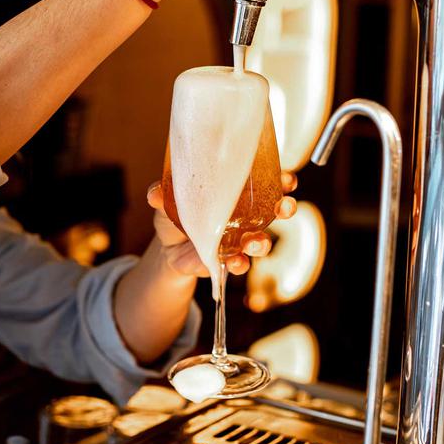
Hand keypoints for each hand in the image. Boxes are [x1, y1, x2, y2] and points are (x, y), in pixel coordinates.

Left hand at [147, 172, 297, 276]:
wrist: (167, 249)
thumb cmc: (176, 215)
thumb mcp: (168, 199)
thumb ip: (163, 193)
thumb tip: (156, 192)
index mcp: (238, 194)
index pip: (266, 183)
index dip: (282, 180)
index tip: (288, 179)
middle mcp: (246, 216)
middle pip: (275, 210)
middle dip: (285, 208)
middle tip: (285, 207)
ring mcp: (240, 240)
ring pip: (261, 240)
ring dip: (262, 242)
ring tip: (255, 242)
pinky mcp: (229, 260)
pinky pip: (240, 263)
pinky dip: (239, 264)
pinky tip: (235, 262)